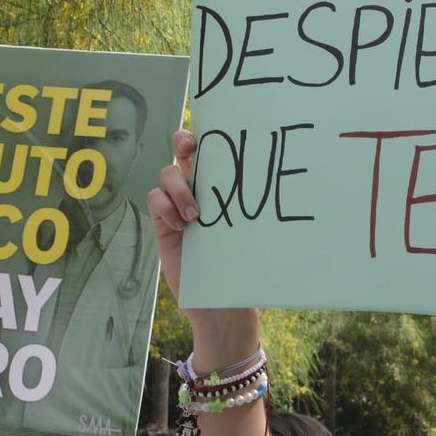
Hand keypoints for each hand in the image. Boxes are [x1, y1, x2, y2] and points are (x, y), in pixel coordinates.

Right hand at [147, 129, 258, 363]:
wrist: (221, 301)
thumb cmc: (241, 265)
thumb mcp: (249, 232)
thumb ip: (248, 208)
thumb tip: (280, 186)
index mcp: (223, 184)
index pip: (213, 149)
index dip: (207, 134)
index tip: (213, 134)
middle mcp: (199, 188)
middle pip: (182, 149)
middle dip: (182, 141)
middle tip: (189, 150)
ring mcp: (177, 204)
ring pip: (167, 173)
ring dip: (178, 188)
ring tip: (194, 215)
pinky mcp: (162, 222)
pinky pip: (154, 199)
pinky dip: (165, 207)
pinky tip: (180, 227)